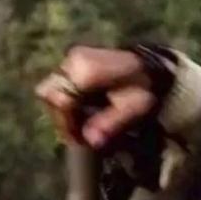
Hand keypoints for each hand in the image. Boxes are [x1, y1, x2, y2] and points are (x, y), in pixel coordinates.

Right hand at [35, 46, 156, 148]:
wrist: (151, 67)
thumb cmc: (144, 87)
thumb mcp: (134, 108)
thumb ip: (111, 123)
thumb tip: (91, 141)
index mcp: (87, 69)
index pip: (62, 100)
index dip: (67, 123)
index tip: (79, 139)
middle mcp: (74, 59)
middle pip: (49, 93)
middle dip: (61, 116)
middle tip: (77, 133)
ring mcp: (71, 57)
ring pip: (50, 88)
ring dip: (62, 109)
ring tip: (80, 123)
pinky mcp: (73, 60)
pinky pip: (58, 83)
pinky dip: (65, 99)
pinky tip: (81, 110)